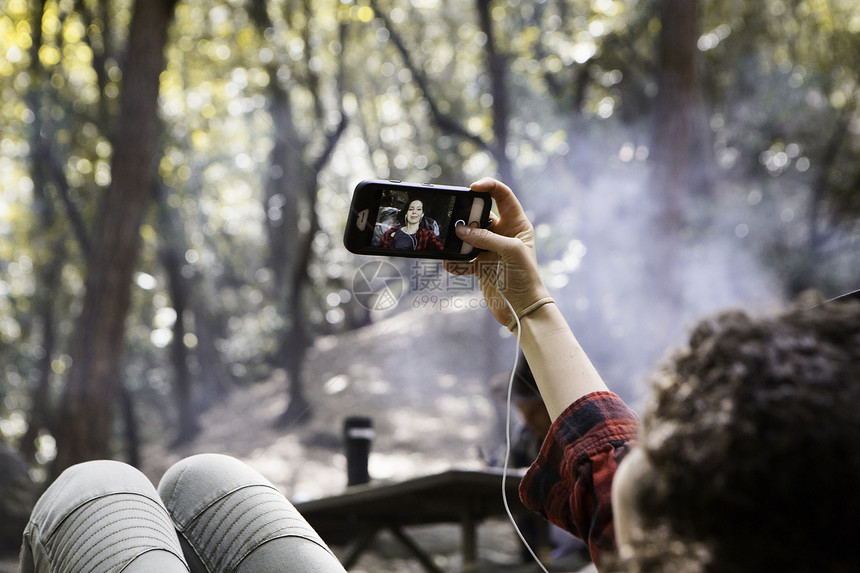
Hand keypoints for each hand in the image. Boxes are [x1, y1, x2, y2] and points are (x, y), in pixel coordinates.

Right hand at [443, 178, 550, 328]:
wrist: (522, 309)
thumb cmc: (525, 278)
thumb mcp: (510, 252)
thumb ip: (486, 238)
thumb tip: (461, 229)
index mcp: (517, 224)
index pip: (502, 196)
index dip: (489, 187)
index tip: (473, 187)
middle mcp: (503, 234)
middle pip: (480, 214)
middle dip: (468, 216)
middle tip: (459, 222)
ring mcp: (490, 249)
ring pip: (468, 235)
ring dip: (458, 240)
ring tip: (452, 245)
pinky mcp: (480, 265)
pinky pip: (462, 258)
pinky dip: (454, 261)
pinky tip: (450, 264)